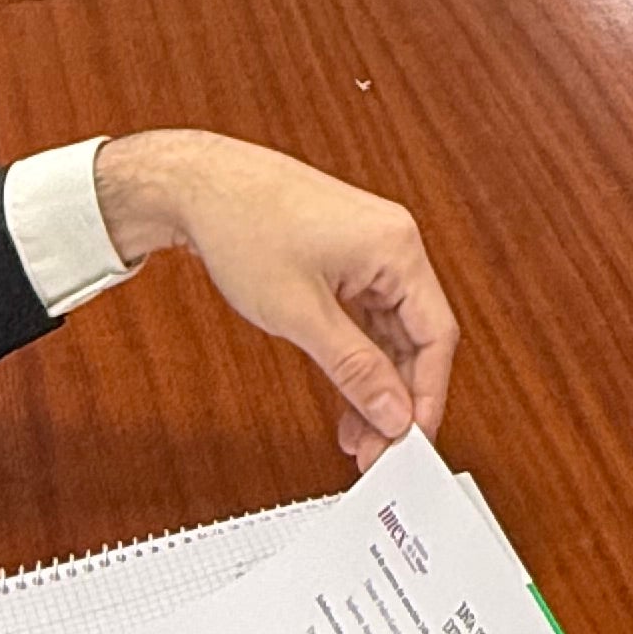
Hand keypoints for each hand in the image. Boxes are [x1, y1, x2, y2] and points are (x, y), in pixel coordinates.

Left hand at [90, 130, 456, 461]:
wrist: (195, 183)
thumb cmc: (243, 224)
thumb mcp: (301, 314)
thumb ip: (354, 368)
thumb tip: (392, 412)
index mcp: (396, 247)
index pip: (437, 335)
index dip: (427, 395)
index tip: (410, 440)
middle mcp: (391, 244)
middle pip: (415, 338)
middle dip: (397, 398)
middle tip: (378, 449)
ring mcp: (368, 251)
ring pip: (389, 333)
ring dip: (375, 383)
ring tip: (357, 435)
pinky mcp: (344, 258)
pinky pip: (365, 318)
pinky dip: (357, 357)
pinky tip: (346, 396)